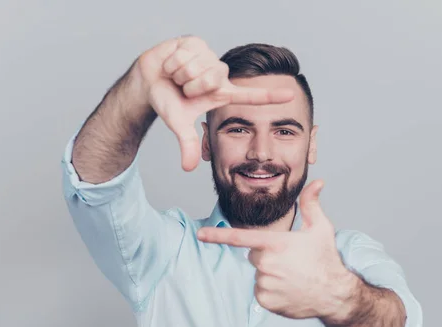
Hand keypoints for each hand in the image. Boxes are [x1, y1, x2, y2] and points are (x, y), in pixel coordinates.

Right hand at [137, 35, 294, 170]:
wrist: (149, 81)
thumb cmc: (168, 100)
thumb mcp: (178, 123)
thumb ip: (187, 144)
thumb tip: (188, 169)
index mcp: (221, 94)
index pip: (250, 96)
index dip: (270, 97)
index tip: (291, 95)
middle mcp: (219, 74)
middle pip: (212, 79)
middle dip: (191, 85)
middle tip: (182, 87)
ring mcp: (209, 57)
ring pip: (197, 67)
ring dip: (180, 73)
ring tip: (176, 75)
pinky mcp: (196, 42)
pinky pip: (185, 54)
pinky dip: (172, 62)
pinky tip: (171, 62)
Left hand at [196, 180, 360, 320]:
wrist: (335, 294)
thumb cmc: (326, 259)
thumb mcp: (321, 228)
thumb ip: (311, 204)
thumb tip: (318, 182)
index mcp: (276, 243)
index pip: (241, 237)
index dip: (218, 235)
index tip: (200, 235)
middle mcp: (267, 263)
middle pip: (254, 255)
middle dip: (267, 255)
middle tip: (291, 260)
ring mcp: (265, 283)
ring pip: (258, 273)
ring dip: (271, 274)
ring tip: (293, 276)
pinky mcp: (265, 300)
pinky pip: (260, 291)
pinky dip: (271, 291)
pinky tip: (289, 289)